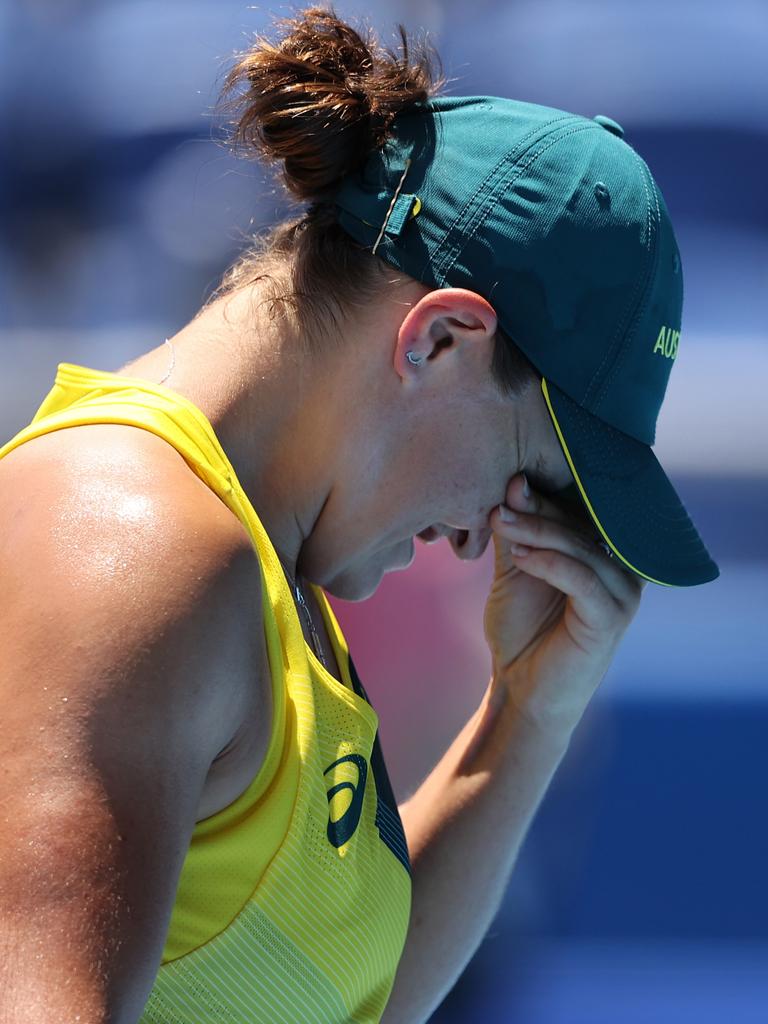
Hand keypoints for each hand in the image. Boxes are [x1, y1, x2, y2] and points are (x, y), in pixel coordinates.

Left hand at [483, 472, 645, 735]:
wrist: (521, 691)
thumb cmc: (521, 632)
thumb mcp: (516, 572)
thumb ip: (518, 533)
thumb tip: (516, 482)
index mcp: (604, 557)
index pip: (580, 514)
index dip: (545, 497)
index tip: (510, 481)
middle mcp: (622, 572)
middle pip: (581, 526)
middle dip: (537, 511)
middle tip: (499, 502)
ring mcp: (622, 595)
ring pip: (580, 548)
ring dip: (538, 532)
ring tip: (500, 522)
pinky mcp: (610, 619)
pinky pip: (582, 579)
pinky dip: (550, 563)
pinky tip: (520, 557)